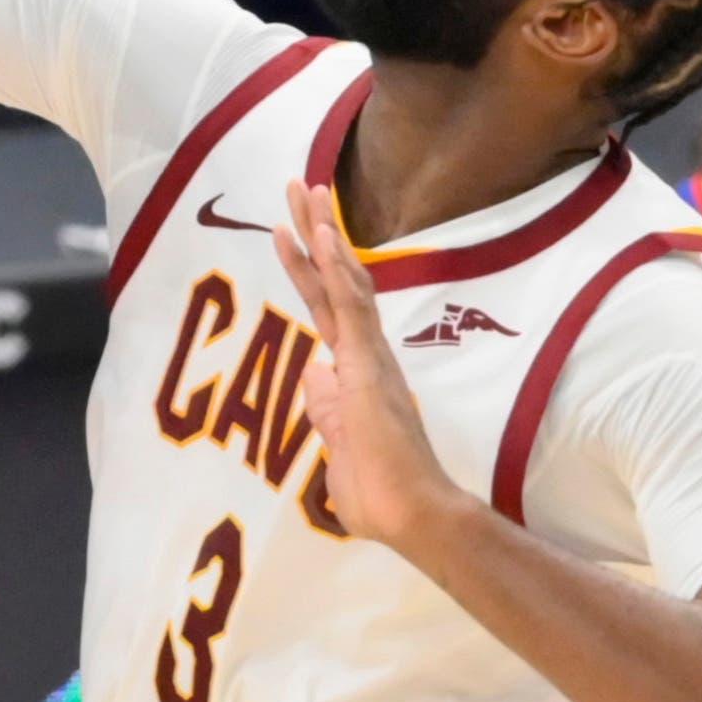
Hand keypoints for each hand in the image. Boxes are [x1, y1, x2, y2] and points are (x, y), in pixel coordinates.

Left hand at [274, 178, 471, 553]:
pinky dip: (336, 267)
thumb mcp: (338, 449)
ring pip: (344, 280)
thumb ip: (325, 413)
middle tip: (298, 184)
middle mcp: (364, 354)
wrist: (411, 517)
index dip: (307, 266)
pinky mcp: (370, 364)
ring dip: (322, 232)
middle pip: (334, 279)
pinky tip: (320, 232)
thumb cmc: (379, 496)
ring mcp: (369, 355)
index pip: (326, 307)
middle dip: (314, 229)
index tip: (289, 228)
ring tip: (305, 189)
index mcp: (354, 373)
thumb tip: (314, 376)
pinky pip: (351, 306)